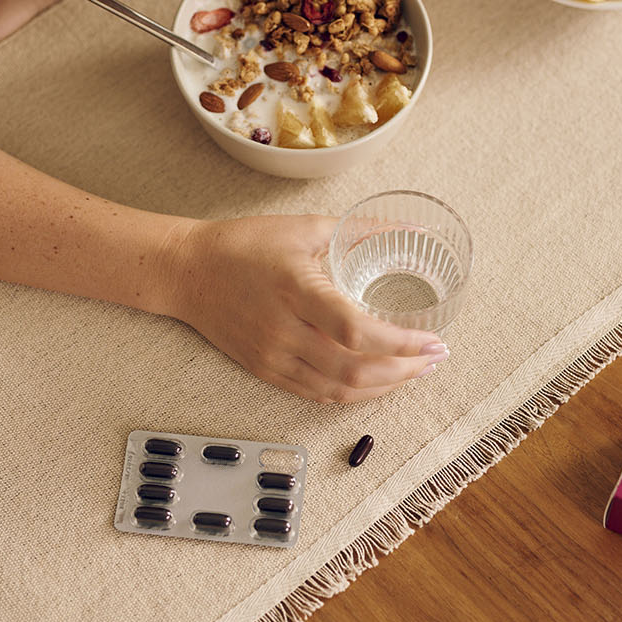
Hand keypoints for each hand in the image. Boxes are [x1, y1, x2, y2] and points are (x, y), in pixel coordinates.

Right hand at [168, 215, 449, 403]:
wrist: (187, 271)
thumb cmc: (244, 244)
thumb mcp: (304, 227)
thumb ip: (361, 229)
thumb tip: (413, 231)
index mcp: (296, 290)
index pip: (356, 330)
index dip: (401, 343)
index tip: (432, 339)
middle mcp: (284, 331)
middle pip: (354, 370)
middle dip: (405, 370)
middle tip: (434, 358)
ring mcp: (273, 357)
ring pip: (340, 389)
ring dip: (385, 386)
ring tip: (414, 372)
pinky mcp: (265, 371)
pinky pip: (317, 394)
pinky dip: (354, 393)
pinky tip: (377, 382)